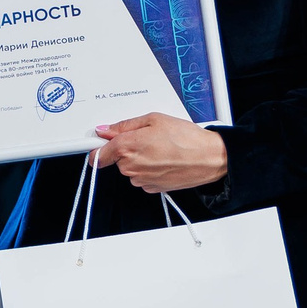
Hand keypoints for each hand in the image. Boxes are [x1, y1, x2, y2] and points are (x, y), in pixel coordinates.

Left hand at [89, 114, 228, 193]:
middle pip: (116, 159)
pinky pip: (142, 177)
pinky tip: (164, 160)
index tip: (98, 144)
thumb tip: (106, 130)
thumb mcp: (153, 119)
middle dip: (127, 149)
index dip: (97, 147)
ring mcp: (140, 180)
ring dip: (140, 159)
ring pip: (130, 168)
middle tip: (147, 138)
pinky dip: (149, 169)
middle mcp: (130, 167)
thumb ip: (124, 126)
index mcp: (126, 147)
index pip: (97, 154)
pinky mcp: (151, 188)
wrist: (209, 158)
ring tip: (161, 149)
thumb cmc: (186, 138)